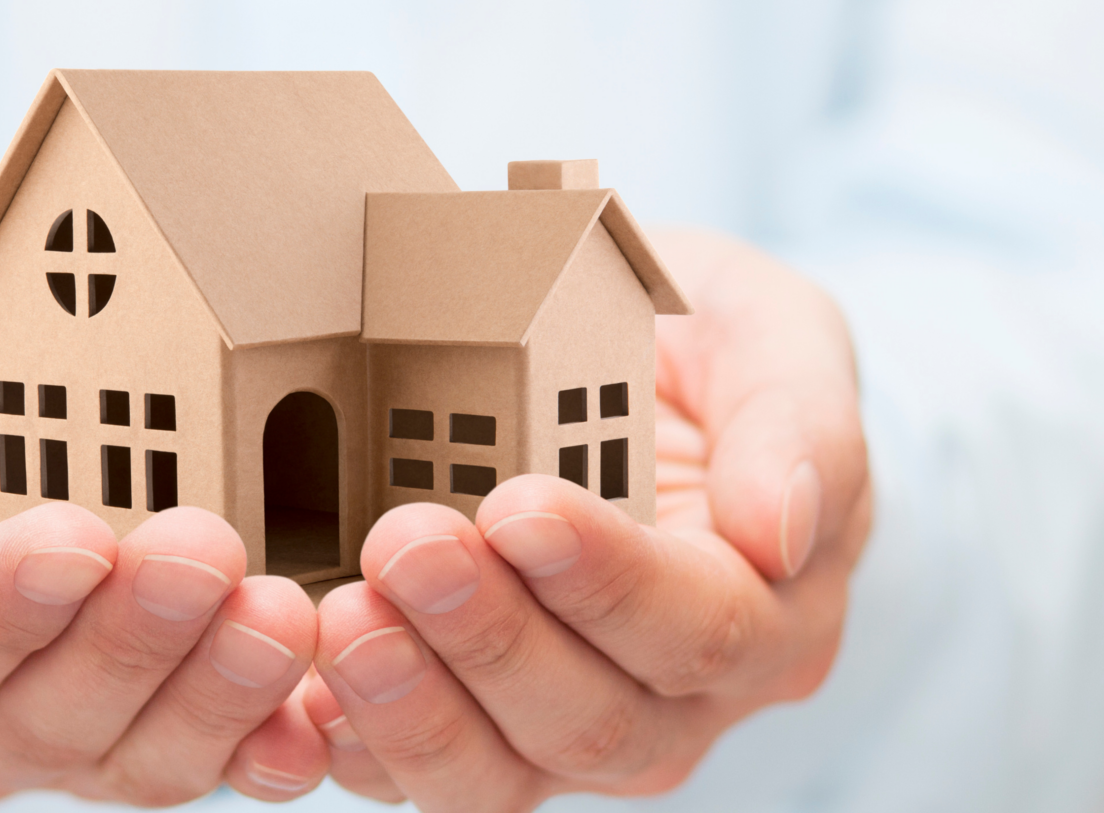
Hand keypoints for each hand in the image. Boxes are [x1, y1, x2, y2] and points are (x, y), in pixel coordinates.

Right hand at [0, 200, 327, 803]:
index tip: (78, 537)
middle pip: (35, 717)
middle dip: (130, 639)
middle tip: (206, 549)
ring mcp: (56, 719)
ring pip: (133, 754)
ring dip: (215, 693)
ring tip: (283, 610)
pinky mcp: (155, 707)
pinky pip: (212, 755)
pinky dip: (266, 743)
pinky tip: (318, 713)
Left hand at [307, 228, 871, 808]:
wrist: (631, 380)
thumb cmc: (709, 355)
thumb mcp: (776, 335)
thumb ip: (799, 423)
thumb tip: (782, 527)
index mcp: (769, 614)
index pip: (699, 625)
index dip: (607, 578)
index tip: (520, 506)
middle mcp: (677, 701)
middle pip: (592, 717)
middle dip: (491, 638)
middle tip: (405, 545)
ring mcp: (567, 730)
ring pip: (500, 772)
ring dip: (413, 705)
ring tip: (341, 617)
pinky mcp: (476, 730)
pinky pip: (418, 772)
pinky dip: (359, 744)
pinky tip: (303, 693)